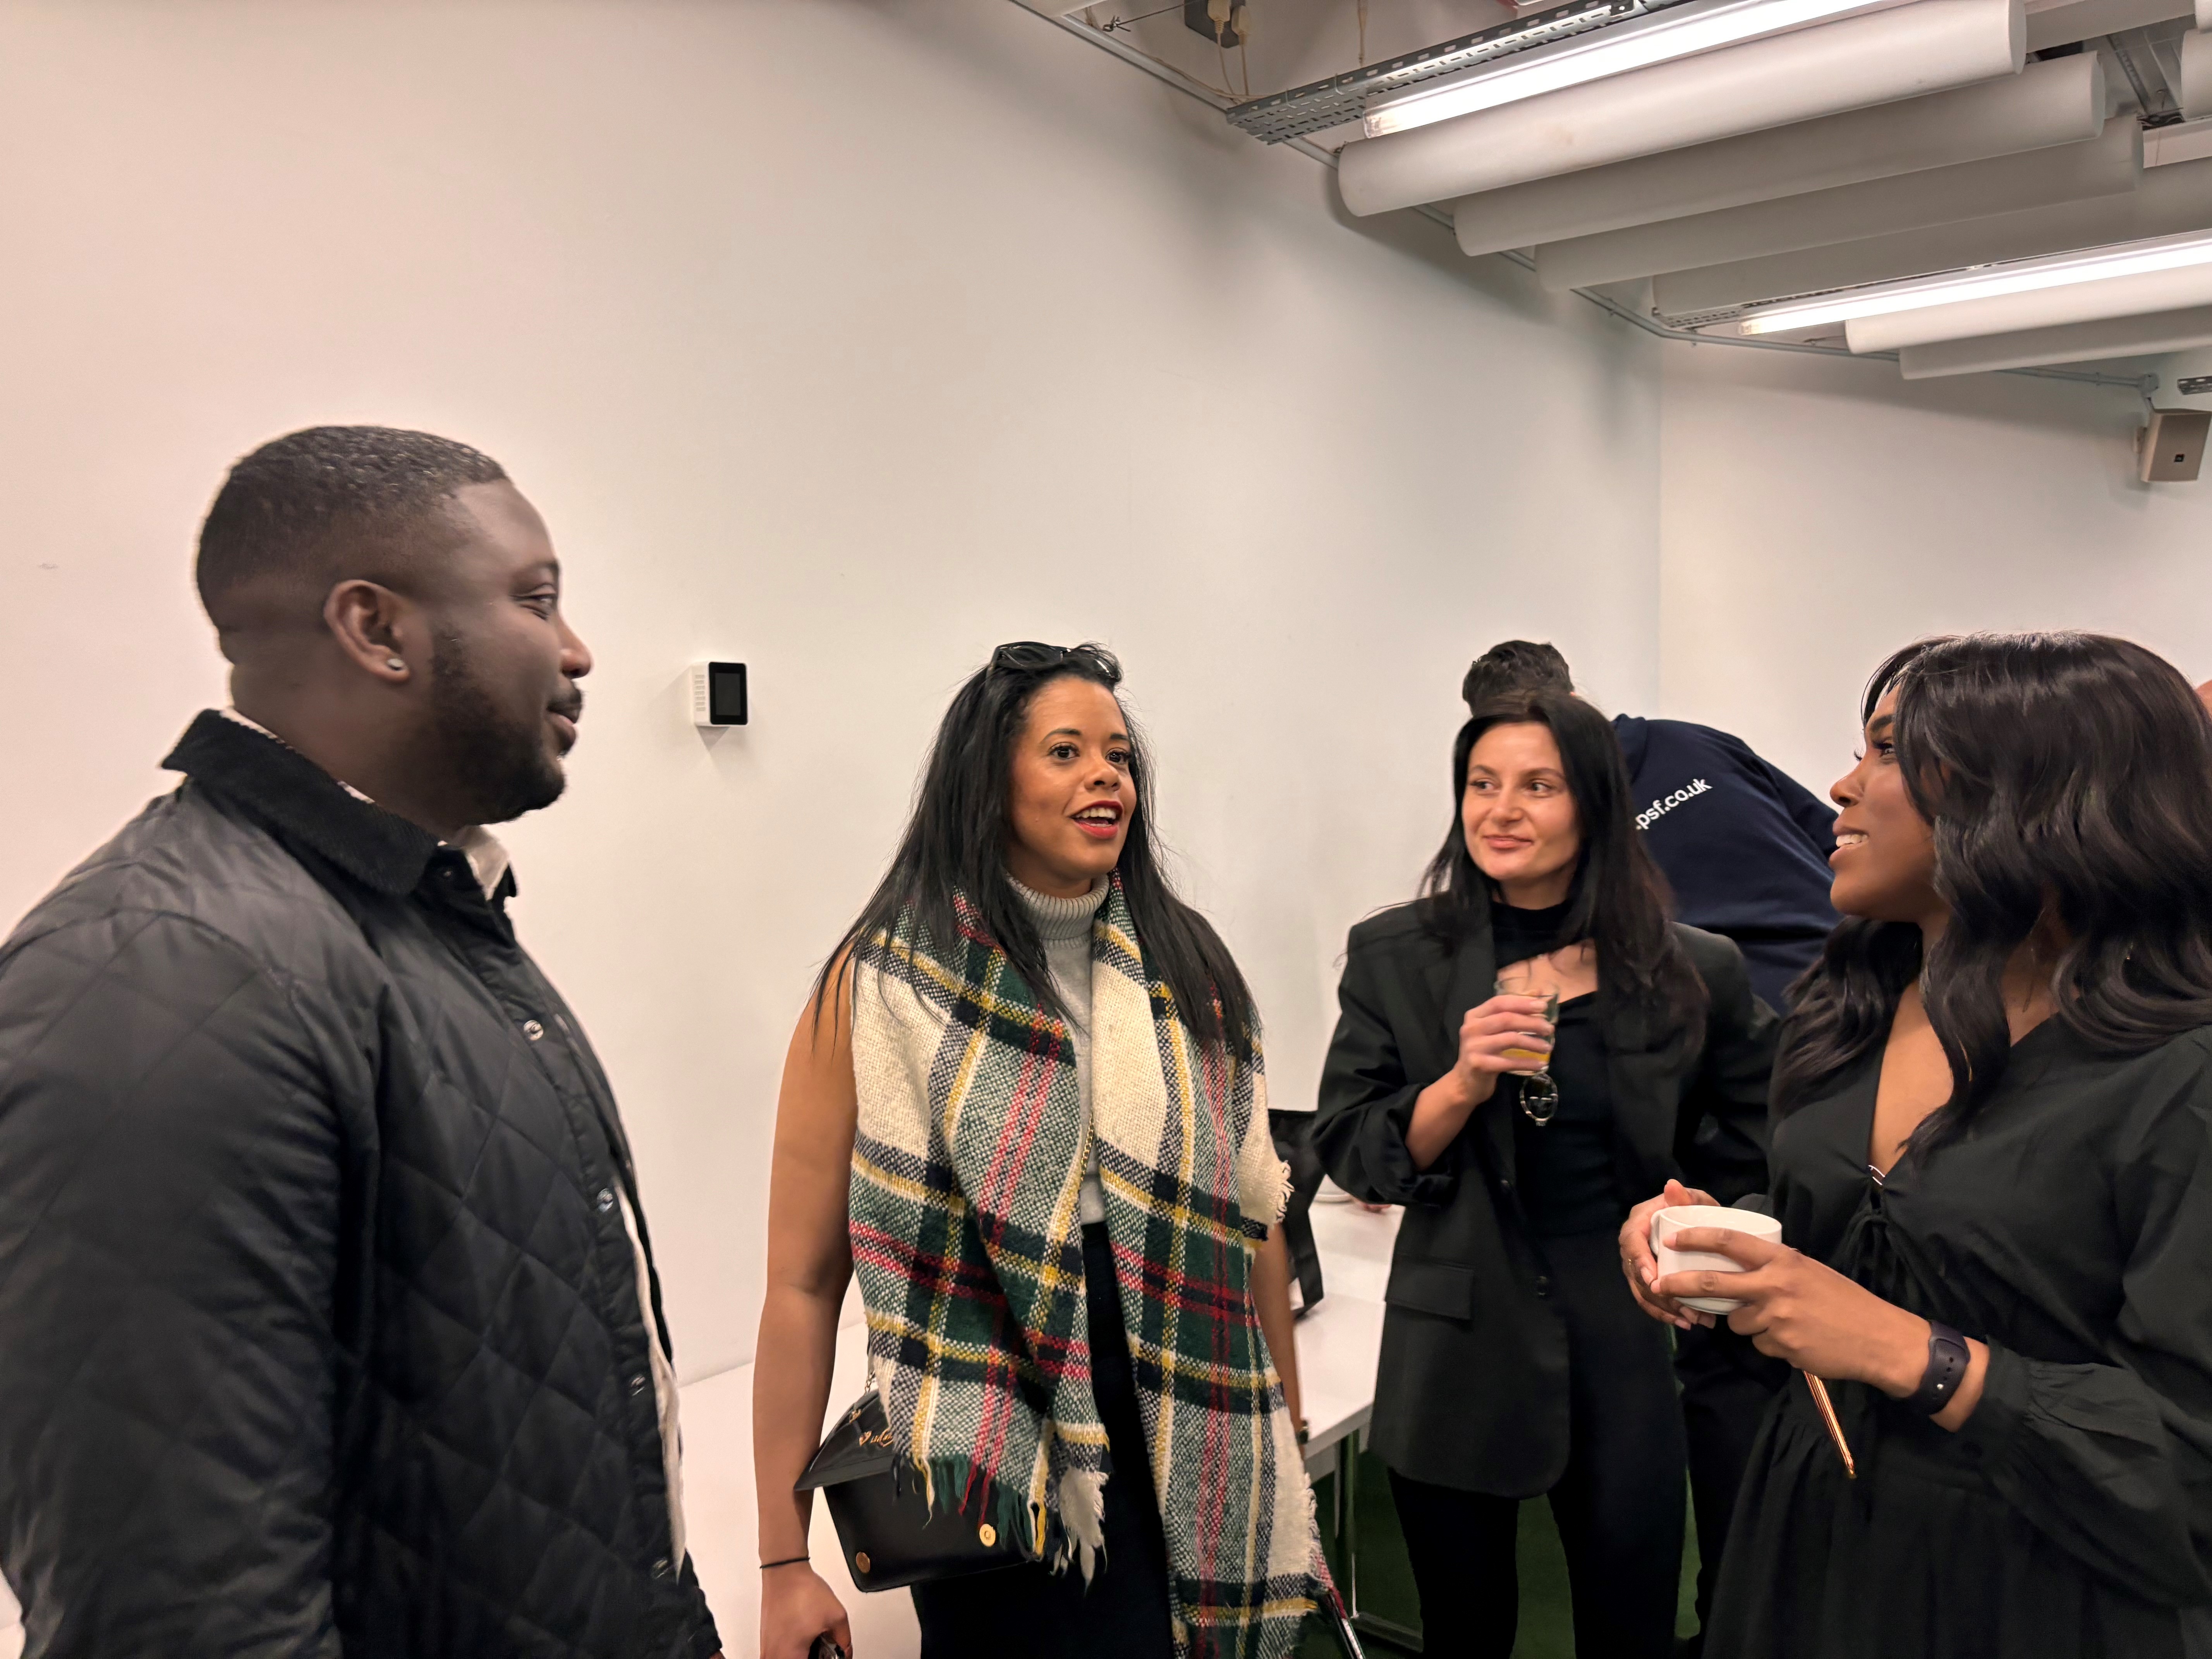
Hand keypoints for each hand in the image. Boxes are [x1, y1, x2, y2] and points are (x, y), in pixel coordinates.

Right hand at [761, 1563, 852, 1658]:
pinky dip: (794, 1649)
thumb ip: (844, 1640)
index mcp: (790, 1656)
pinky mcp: (765, 1641)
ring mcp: (767, 1649)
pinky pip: (781, 1653)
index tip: (830, 1655)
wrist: (784, 1572)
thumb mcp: (836, 1616)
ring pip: (789, 1658)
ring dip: (804, 1653)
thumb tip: (845, 1651)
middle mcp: (773, 1656)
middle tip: (823, 1647)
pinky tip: (804, 1635)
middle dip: (814, 1656)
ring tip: (814, 1639)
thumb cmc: (801, 1590)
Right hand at [1445, 994, 1558, 1106]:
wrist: (1466, 1082)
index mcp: (1474, 1015)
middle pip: (1506, 1019)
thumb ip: (1511, 1011)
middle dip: (1531, 1022)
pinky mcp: (1480, 1065)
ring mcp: (1474, 1047)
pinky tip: (1540, 1064)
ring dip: (1532, 1042)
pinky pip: (1509, 1062)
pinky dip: (1527, 1062)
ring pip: (1509, 1039)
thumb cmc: (1483, 1052)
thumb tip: (1537, 993)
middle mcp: (1471, 1028)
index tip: (1543, 1006)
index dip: (1522, 1002)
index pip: (1499, 1002)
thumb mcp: (1493, 1029)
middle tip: (1549, 1028)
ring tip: (1548, 1047)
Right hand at [1619, 1179, 1717, 1330]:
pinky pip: (1648, 1299)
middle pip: (1634, 1272)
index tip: (1654, 1280)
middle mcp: (1634, 1243)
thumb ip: (1686, 1197)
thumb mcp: (1696, 1201)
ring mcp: (1639, 1263)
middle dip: (1658, 1294)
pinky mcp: (1647, 1278)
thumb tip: (1671, 1186)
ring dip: (1664, 1308)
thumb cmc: (1696, 1210)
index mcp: (1640, 1221)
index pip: (1632, 1241)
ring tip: (1690, 1320)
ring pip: (1641, 1290)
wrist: (1701, 1223)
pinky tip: (1683, 1322)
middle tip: (1683, 1309)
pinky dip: (1664, 1312)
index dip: (1640, 1261)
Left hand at [1650, 1227, 1932, 1392]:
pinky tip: (1795, 1339)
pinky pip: (1760, 1343)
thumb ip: (1775, 1267)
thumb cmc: (1845, 1301)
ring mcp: (1776, 1317)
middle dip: (1681, 1284)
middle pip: (1713, 1283)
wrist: (1878, 1338)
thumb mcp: (1810, 1271)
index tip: (1672, 1238)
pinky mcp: (1781, 1346)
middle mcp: (1774, 1285)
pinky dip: (1770, 1342)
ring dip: (1747, 1323)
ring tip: (1780, 1322)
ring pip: (1737, 1321)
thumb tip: (1743, 1267)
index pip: (1730, 1241)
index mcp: (1783, 1260)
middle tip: (1660, 1284)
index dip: (1696, 1237)